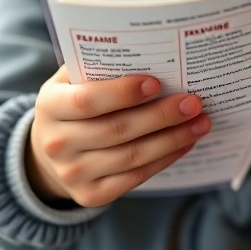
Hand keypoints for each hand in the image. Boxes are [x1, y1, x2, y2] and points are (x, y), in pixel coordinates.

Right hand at [27, 66, 210, 207]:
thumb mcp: (72, 82)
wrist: (51, 151)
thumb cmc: (72, 105)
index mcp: (49, 106)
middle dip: (161, 115)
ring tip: (201, 123)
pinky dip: (165, 159)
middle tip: (193, 103)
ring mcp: (73, 173)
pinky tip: (185, 142)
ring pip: (132, 156)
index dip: (123, 93)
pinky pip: (136, 177)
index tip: (157, 83)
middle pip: (117, 130)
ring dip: (172, 139)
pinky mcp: (92, 194)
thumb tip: (150, 54)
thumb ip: (99, 68)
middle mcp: (57, 143)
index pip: (87, 101)